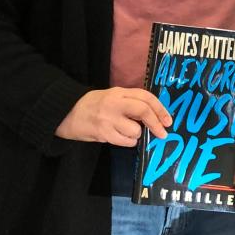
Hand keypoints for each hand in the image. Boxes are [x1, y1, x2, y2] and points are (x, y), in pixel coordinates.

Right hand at [56, 88, 171, 146]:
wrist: (66, 113)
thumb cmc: (92, 105)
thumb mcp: (111, 97)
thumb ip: (130, 102)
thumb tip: (153, 116)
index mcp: (118, 92)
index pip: (145, 97)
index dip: (160, 108)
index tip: (168, 119)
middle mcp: (115, 103)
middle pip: (143, 111)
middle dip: (156, 123)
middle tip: (163, 133)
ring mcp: (108, 118)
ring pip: (135, 130)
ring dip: (136, 135)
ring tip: (125, 131)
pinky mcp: (103, 133)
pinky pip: (126, 141)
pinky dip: (127, 142)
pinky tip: (119, 137)